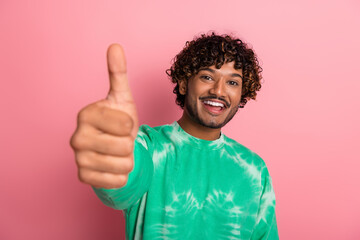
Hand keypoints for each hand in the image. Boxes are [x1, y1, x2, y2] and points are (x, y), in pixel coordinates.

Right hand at [70, 44, 137, 188]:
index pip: (126, 124)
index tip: (122, 124)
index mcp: (86, 114)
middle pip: (124, 146)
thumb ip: (118, 74)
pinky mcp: (83, 178)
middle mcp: (76, 137)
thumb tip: (115, 46)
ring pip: (123, 165)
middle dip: (130, 144)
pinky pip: (117, 181)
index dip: (131, 125)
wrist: (114, 150)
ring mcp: (78, 159)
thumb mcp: (122, 98)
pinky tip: (113, 167)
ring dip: (128, 160)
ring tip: (118, 153)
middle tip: (120, 141)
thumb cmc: (119, 123)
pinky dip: (123, 175)